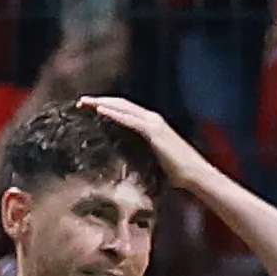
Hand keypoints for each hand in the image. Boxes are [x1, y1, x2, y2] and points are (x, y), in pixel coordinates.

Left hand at [88, 94, 211, 184]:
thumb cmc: (177, 171)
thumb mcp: (153, 158)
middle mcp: (152, 118)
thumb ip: (140, 153)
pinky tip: (101, 111)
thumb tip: (125, 158)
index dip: (108, 105)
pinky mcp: (154, 132)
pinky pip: (130, 119)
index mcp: (152, 123)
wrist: (194, 175)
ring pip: (123, 107)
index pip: (125, 109)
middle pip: (121, 104)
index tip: (90, 107)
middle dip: (100, 100)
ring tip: (86, 103)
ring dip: (103, 103)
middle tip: (81, 102)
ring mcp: (154, 123)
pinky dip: (115, 114)